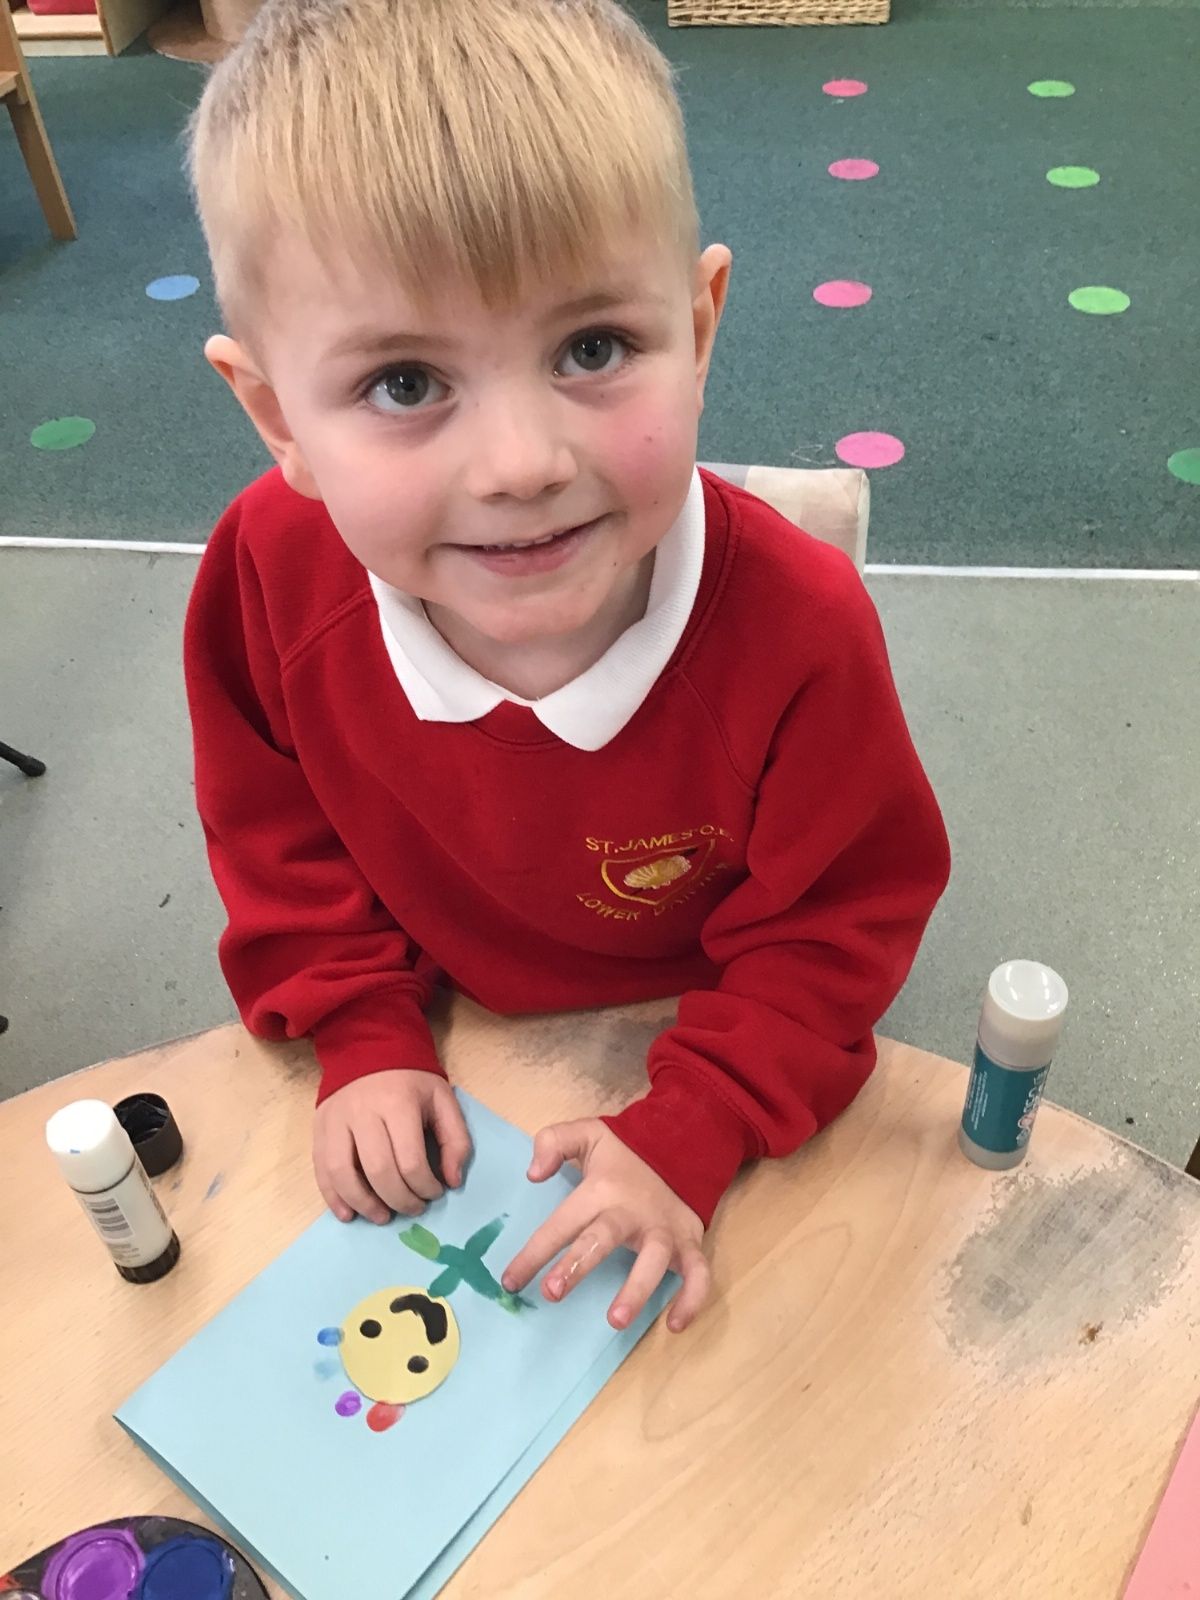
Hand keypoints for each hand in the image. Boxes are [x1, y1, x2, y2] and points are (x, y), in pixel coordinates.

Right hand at [313, 1070, 470, 1224]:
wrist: (368, 1048)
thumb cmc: (410, 1080)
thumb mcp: (442, 1099)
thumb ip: (455, 1139)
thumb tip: (452, 1181)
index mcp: (398, 1103)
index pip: (410, 1160)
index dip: (425, 1186)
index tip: (435, 1192)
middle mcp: (362, 1112)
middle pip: (378, 1171)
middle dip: (399, 1200)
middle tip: (413, 1209)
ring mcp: (336, 1121)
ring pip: (343, 1173)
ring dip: (363, 1204)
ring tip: (382, 1216)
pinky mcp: (319, 1128)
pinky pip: (321, 1169)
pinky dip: (333, 1197)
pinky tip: (348, 1213)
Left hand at [501, 1119, 709, 1332]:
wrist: (683, 1147)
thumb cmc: (625, 1155)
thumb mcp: (588, 1134)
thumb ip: (554, 1142)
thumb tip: (533, 1174)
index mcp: (601, 1190)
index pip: (562, 1223)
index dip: (534, 1253)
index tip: (511, 1281)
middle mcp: (631, 1212)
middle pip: (603, 1238)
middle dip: (577, 1265)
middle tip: (552, 1293)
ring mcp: (664, 1229)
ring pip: (654, 1259)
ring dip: (636, 1290)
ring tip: (616, 1320)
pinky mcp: (690, 1243)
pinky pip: (698, 1273)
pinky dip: (692, 1299)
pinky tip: (675, 1325)